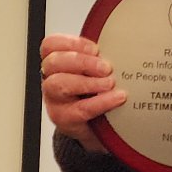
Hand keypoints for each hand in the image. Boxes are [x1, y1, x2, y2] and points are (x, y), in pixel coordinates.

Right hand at [39, 33, 126, 150]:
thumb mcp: (94, 72)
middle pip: (54, 62)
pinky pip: (80, 109)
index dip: (71, 43)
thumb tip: (120, 45)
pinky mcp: (64, 119)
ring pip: (59, 84)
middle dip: (82, 61)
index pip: (50, 45)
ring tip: (110, 82)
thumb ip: (98, 58)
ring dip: (88, 81)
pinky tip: (116, 98)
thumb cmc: (94, 94)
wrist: (96, 128)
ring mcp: (55, 101)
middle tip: (106, 67)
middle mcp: (51, 80)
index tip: (95, 48)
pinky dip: (101, 102)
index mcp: (57, 64)